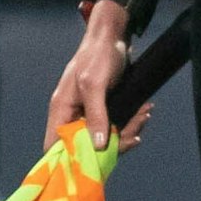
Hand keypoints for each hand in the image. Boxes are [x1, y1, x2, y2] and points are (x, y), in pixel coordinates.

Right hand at [45, 0, 135, 153]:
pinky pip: (116, 124)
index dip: (69, 160)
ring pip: (106, 136)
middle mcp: (72, 115)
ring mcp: (88, 113)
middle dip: (114, 143)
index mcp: (62, 110)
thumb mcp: (95, 84)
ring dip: (128, 130)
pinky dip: (131, 121)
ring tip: (145, 116)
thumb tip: (98, 147)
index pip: (55, 146)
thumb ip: (95, 115)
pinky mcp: (104, 109)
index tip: (95, 165)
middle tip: (136, 135)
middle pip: (87, 146)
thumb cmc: (98, 56)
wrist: (113, 36)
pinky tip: (144, 112)